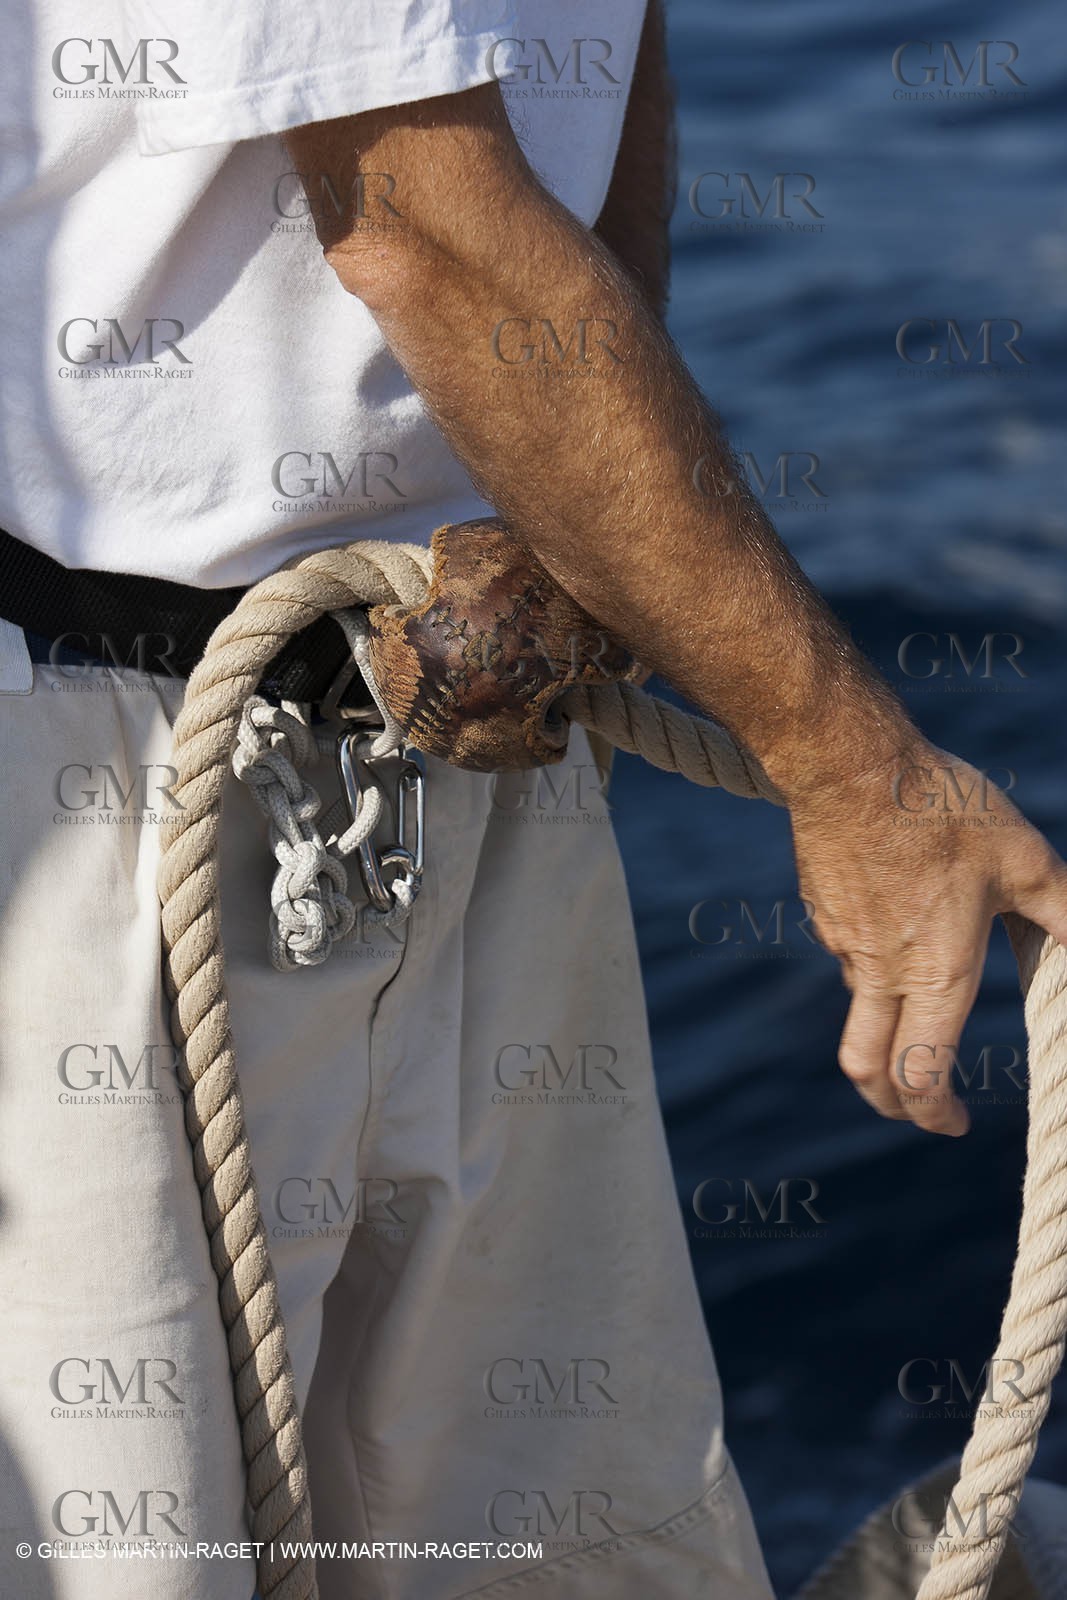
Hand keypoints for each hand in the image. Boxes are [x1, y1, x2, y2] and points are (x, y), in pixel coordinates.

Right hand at [788, 740, 1066, 1133]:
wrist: (848, 764)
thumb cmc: (939, 808)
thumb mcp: (1025, 858)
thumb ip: (1064, 912)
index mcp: (935, 974)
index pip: (921, 1075)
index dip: (936, 1114)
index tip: (956, 1122)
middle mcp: (881, 973)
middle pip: (867, 1068)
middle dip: (893, 1102)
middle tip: (920, 1103)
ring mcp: (844, 944)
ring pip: (861, 1008)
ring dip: (890, 1022)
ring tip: (926, 988)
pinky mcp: (823, 913)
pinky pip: (847, 956)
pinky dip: (872, 967)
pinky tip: (897, 922)